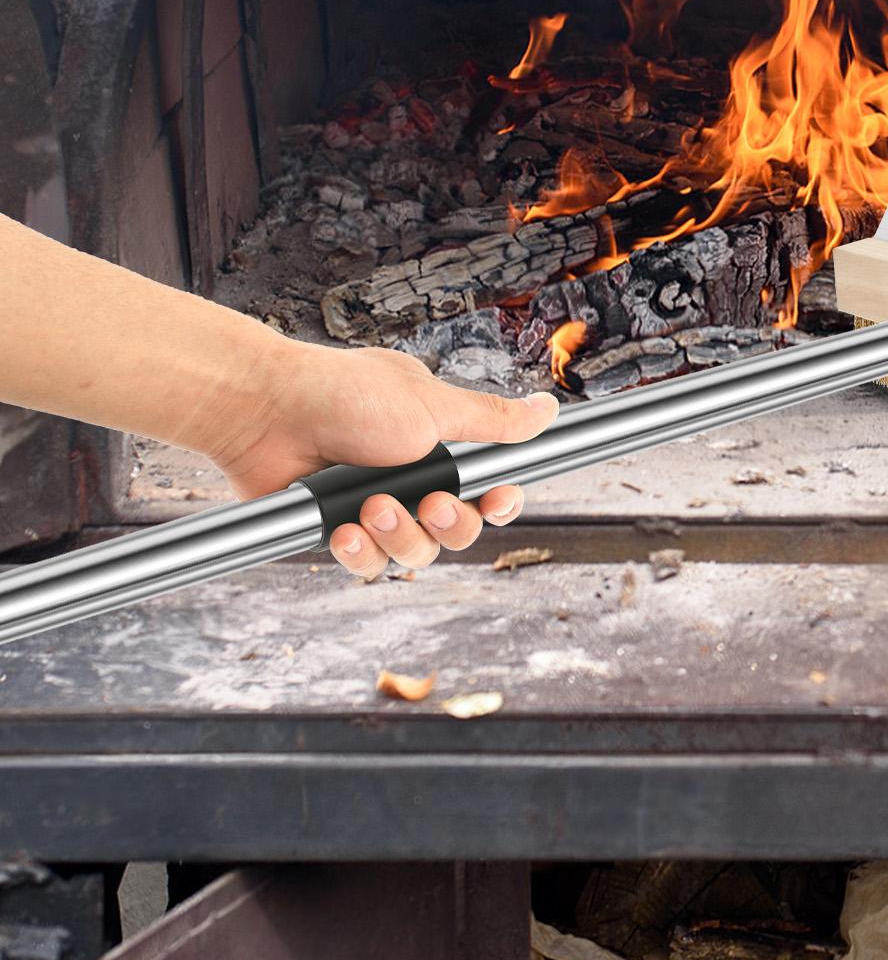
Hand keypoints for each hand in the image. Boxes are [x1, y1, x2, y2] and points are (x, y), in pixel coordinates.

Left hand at [204, 340, 556, 579]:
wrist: (267, 413)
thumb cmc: (344, 395)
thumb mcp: (433, 406)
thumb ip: (493, 421)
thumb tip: (547, 410)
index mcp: (441, 445)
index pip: (490, 489)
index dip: (499, 503)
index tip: (496, 500)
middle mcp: (412, 478)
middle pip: (458, 531)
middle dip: (448, 523)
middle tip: (429, 501)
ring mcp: (374, 507)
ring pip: (415, 553)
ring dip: (399, 535)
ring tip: (371, 507)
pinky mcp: (337, 531)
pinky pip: (366, 565)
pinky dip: (359, 553)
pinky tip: (344, 530)